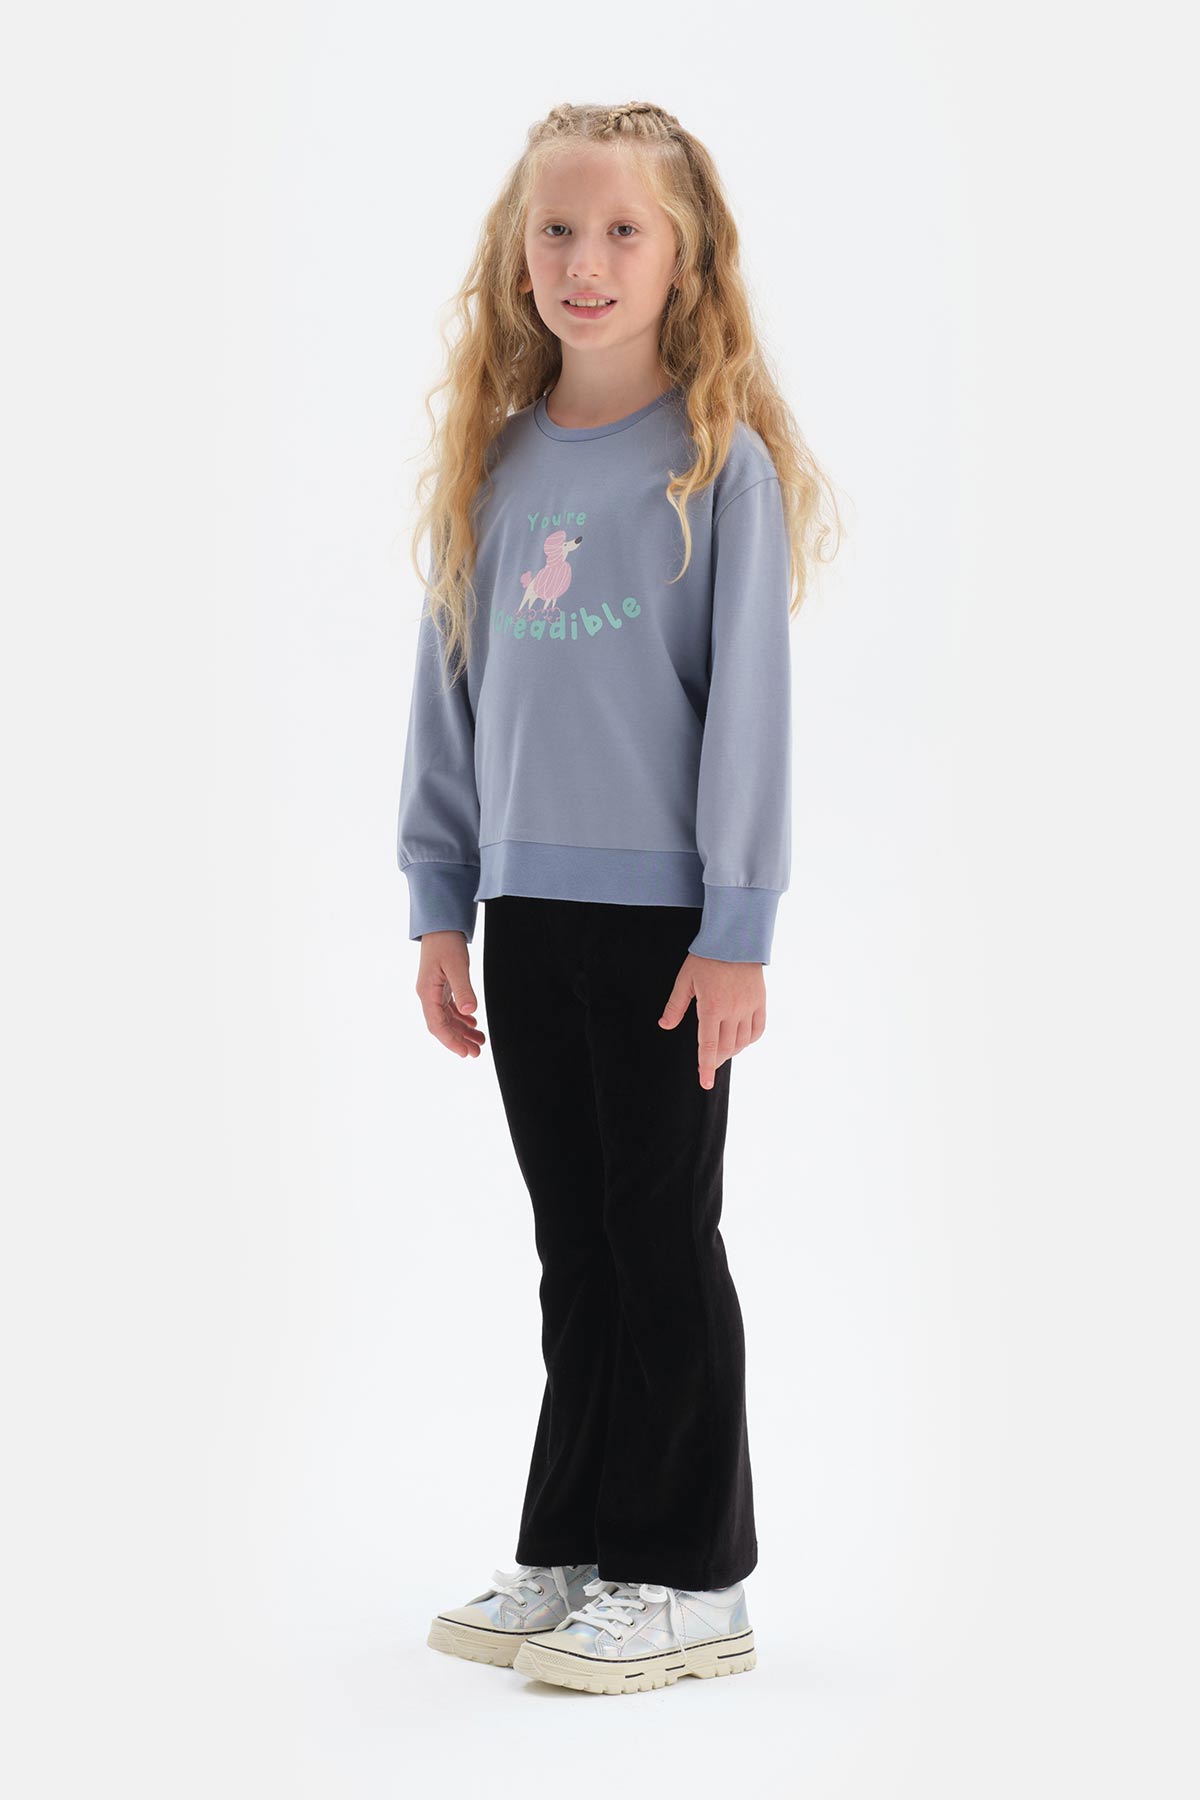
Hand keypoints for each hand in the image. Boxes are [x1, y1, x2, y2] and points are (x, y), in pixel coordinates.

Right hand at [415, 931, 486, 1058]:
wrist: (440, 924)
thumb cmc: (446, 942)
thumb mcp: (458, 965)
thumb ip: (464, 989)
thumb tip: (470, 1012)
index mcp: (427, 993)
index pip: (437, 1025)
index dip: (451, 1041)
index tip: (465, 1053)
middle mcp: (428, 995)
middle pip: (442, 1025)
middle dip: (458, 1040)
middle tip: (476, 1052)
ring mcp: (434, 991)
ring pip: (447, 1018)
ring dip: (462, 1031)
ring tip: (479, 1041)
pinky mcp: (441, 985)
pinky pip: (449, 1008)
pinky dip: (461, 1017)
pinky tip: (473, 1022)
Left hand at [658, 952, 765, 1089]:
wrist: (734, 939)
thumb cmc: (706, 958)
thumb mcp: (685, 980)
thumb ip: (675, 1005)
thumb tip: (665, 1025)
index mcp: (711, 1008)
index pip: (708, 1046)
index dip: (706, 1067)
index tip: (705, 1083)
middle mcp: (732, 1011)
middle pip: (726, 1047)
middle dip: (716, 1059)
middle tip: (709, 1063)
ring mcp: (748, 1007)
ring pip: (742, 1041)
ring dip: (731, 1050)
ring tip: (722, 1050)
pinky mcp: (760, 1001)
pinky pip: (758, 1029)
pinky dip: (749, 1039)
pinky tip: (741, 1040)